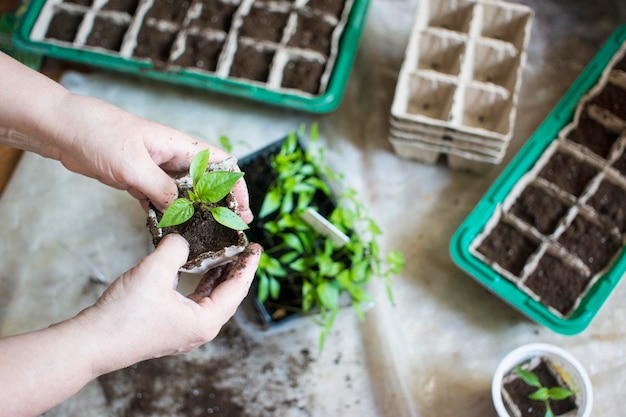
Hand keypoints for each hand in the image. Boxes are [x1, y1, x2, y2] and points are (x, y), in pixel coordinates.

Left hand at [52, 94, 251, 217]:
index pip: (221, 164)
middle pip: (206, 183)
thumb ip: (162, 190)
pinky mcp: (139, 181)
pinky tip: (168, 231)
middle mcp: (172, 158)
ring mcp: (156, 170)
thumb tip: (184, 212)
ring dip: (191, 213)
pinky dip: (165, 216)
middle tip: (227, 228)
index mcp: (179, 146)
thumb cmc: (100, 134)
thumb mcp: (134, 165)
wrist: (65, 130)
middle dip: (218, 205)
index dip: (236, 186)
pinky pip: (160, 201)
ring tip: (202, 235)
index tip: (242, 209)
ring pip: (183, 195)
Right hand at [78, 234, 261, 372]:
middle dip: (235, 269)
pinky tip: (195, 268)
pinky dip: (199, 283)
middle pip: (228, 295)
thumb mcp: (155, 271)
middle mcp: (199, 329)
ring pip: (210, 298)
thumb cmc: (125, 315)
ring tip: (224, 254)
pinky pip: (194, 301)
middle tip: (242, 247)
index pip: (237, 289)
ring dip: (217, 276)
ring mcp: (184, 330)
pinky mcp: (169, 326)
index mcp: (205, 321)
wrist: (92, 342)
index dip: (248, 265)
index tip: (256, 247)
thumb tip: (182, 239)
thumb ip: (176, 249)